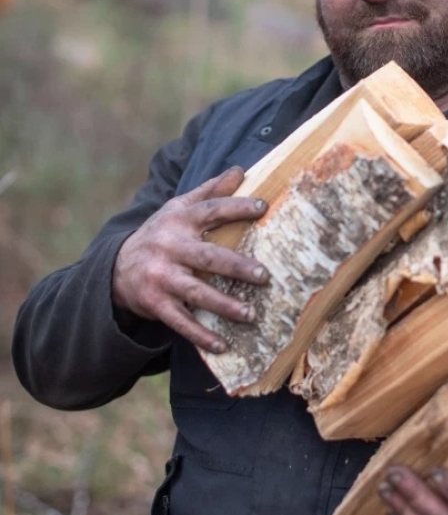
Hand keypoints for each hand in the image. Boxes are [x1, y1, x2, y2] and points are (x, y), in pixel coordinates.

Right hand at [112, 166, 269, 351]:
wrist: (116, 267)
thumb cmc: (162, 234)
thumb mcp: (178, 208)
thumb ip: (210, 191)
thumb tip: (242, 170)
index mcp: (178, 220)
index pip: (211, 211)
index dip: (236, 207)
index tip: (263, 206)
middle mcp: (169, 247)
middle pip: (207, 257)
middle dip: (236, 267)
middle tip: (264, 276)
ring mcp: (161, 277)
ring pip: (196, 293)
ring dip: (224, 306)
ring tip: (251, 314)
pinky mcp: (156, 304)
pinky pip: (181, 322)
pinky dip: (201, 335)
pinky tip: (223, 344)